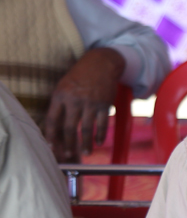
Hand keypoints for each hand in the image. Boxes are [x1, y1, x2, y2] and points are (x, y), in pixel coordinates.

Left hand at [42, 47, 123, 161]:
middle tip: (70, 154)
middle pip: (69, 128)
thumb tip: (57, 126)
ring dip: (86, 143)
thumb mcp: (64, 86)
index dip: (52, 136)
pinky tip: (99, 141)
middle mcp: (74, 100)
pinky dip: (100, 135)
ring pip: (86, 129)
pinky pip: (102, 124)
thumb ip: (60, 103)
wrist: (101, 63)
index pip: (53, 120)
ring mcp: (90, 103)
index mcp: (60, 96)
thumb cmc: (80, 76)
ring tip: (86, 152)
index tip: (52, 147)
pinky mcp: (104, 104)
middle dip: (69, 144)